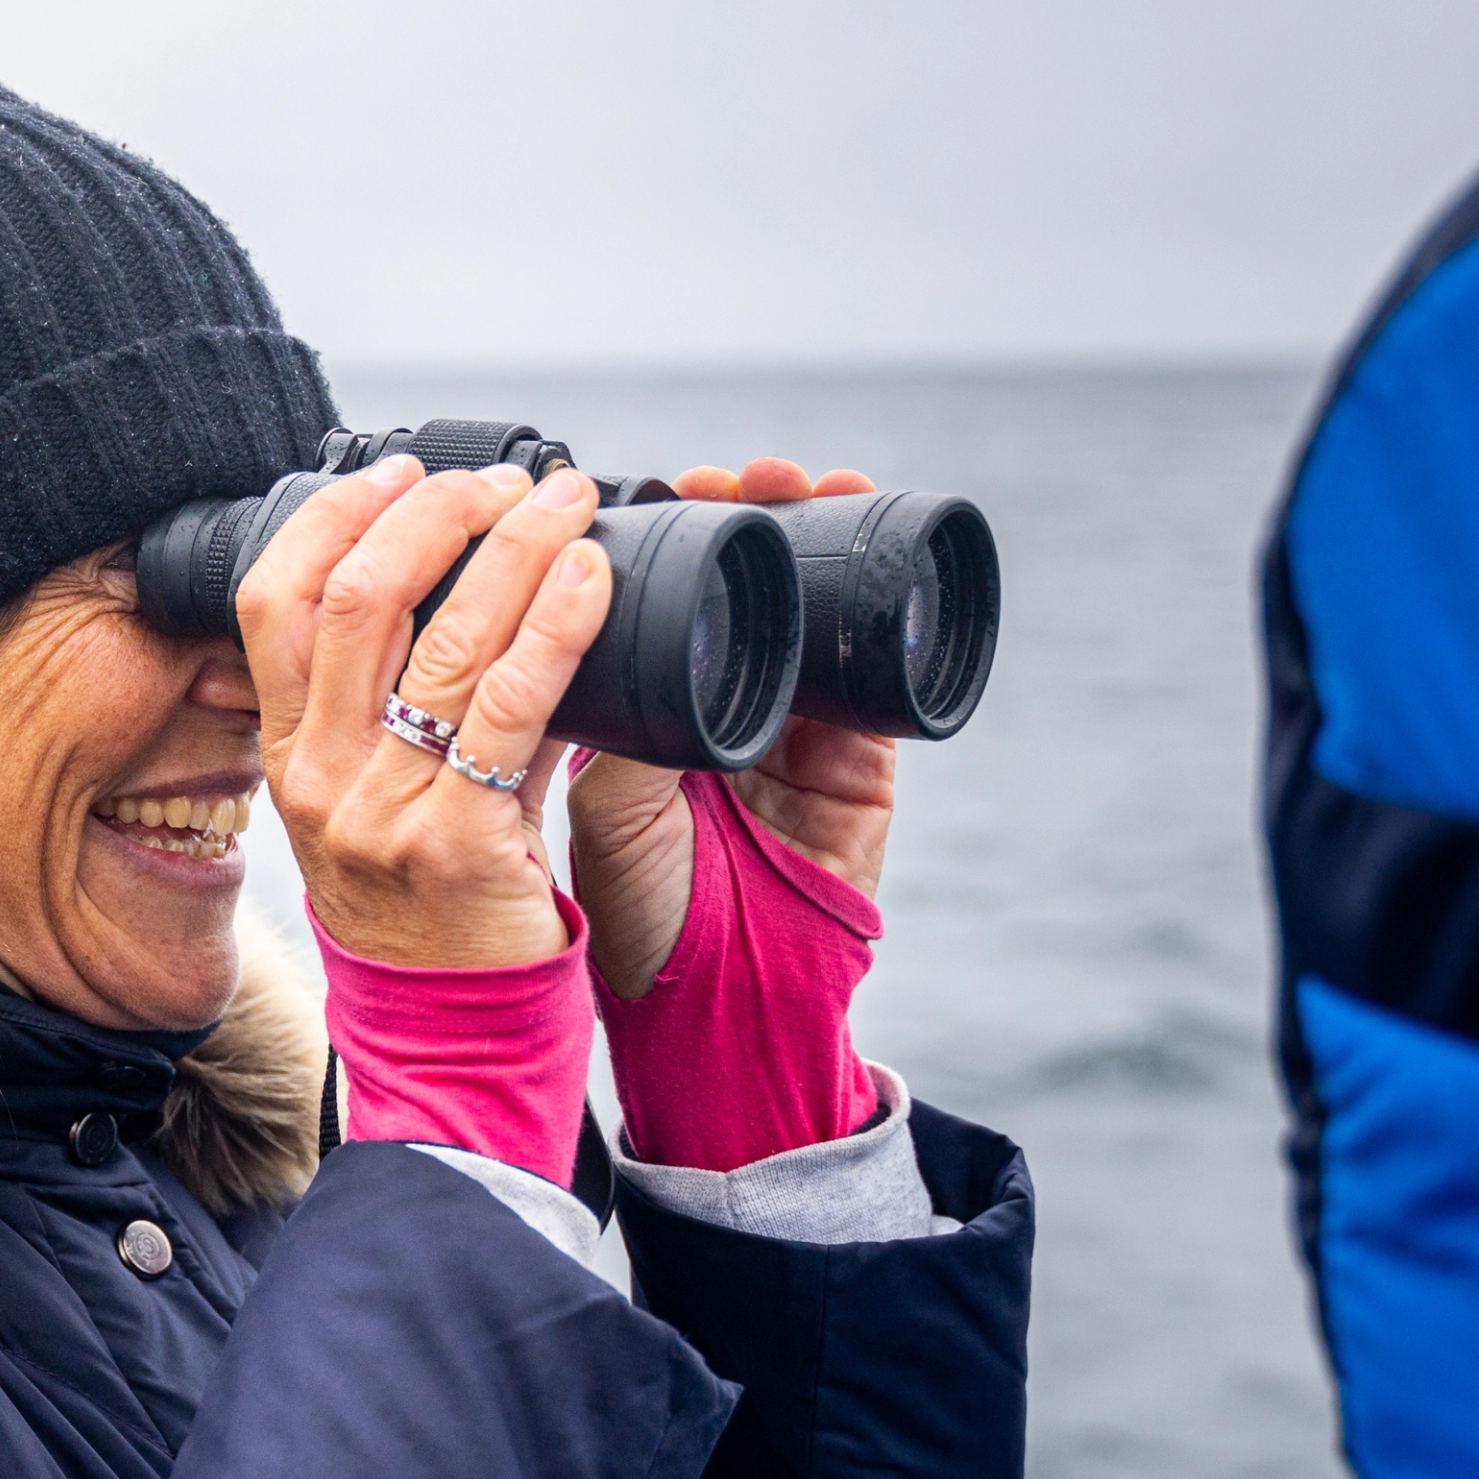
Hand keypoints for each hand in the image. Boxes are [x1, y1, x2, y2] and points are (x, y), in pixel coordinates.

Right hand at [242, 454, 613, 968]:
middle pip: (357, 598)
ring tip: (567, 506)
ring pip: (446, 641)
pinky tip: (591, 581)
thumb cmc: (427, 917)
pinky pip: (514, 711)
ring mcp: (384, 814)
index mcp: (289, 758)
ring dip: (517, 551)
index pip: (272, 601)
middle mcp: (321, 779)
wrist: (451, 1045)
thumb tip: (448, 600)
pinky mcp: (460, 846)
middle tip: (505, 482)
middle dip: (436, 513)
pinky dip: (557, 628)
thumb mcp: (366, 809)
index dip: (333, 516)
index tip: (402, 471)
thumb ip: (378, 718)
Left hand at [570, 459, 892, 997]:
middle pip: (741, 591)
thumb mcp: (606, 809)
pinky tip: (871, 552)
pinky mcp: (860, 759)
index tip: (664, 486)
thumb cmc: (645, 919)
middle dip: (746, 517)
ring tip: (804, 483)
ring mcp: (797, 730)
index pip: (659, 608)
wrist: (723, 1006)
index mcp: (651, 717)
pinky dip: (875, 608)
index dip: (664, 543)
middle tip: (743, 473)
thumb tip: (603, 628)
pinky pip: (873, 672)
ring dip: (808, 539)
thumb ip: (614, 729)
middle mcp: (724, 709)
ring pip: (808, 612)